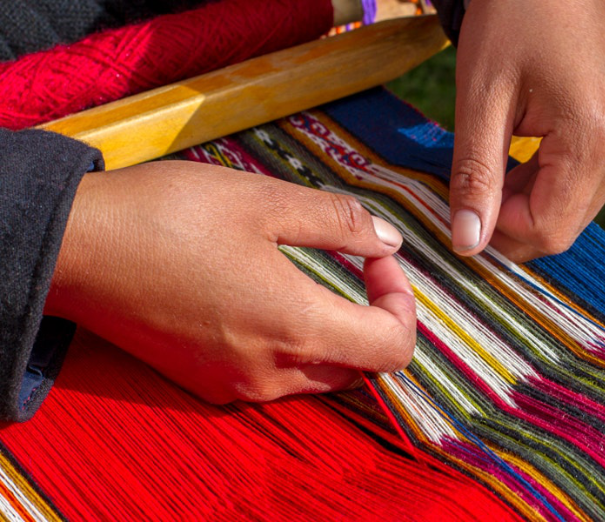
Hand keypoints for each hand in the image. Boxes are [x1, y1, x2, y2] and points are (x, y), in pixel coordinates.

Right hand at [45, 161, 415, 403]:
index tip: (378, 258)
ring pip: (319, 376)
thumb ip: (339, 223)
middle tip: (359, 265)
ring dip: (336, 335)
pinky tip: (269, 300)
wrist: (75, 249)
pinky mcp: (206, 383)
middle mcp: (271, 372)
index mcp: (295, 327)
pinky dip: (294, 346)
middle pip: (360, 367)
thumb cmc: (168, 216)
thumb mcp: (264, 201)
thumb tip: (389, 240)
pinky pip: (275, 378)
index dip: (403, 302)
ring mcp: (235, 385)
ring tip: (316, 280)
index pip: (391, 348)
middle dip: (374, 319)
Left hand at [449, 0, 604, 261]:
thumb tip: (467, 243)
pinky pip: (582, 186)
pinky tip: (517, 159)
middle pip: (563, 227)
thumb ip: (476, 175)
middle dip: (511, 222)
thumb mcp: (482, 96)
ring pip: (572, 211)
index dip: (498, 234)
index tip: (461, 208)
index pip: (549, 229)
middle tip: (470, 189)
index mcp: (596, 138)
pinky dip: (544, 186)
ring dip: (525, 204)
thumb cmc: (515, 17)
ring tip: (492, 164)